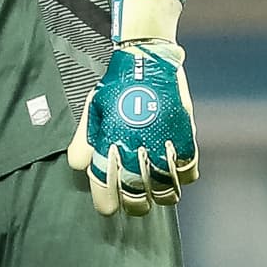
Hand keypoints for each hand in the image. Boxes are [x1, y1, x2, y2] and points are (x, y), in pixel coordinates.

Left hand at [69, 40, 198, 215]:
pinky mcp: (183, 133)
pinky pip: (188, 168)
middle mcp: (133, 145)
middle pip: (135, 192)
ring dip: (163, 196)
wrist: (146, 57)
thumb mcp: (93, 111)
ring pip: (164, 186)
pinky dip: (184, 177)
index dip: (106, 202)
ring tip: (161, 197)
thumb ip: (84, 141)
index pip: (104, 185)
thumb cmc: (116, 86)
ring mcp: (160, 140)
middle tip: (136, 207)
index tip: (109, 209)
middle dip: (135, 205)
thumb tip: (79, 167)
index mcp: (107, 141)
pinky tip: (179, 178)